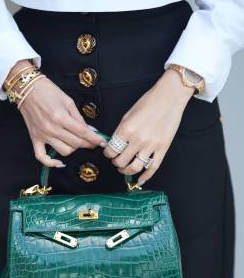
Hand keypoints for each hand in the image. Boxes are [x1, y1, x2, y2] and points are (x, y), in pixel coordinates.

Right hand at [17, 76, 106, 166]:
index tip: (102, 142)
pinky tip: (59, 162)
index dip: (95, 139)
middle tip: (92, 142)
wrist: (26, 88)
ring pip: (64, 151)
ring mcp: (43, 135)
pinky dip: (51, 162)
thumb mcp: (67, 101)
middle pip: (76, 143)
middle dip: (88, 144)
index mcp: (61, 117)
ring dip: (73, 149)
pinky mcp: (35, 138)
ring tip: (76, 143)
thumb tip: (89, 130)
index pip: (83, 133)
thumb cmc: (47, 91)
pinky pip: (42, 157)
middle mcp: (52, 128)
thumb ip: (78, 117)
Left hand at [103, 69, 193, 183]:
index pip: (111, 150)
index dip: (108, 153)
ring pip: (134, 167)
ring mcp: (151, 145)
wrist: (170, 97)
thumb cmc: (148, 102)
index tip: (109, 152)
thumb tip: (112, 144)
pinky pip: (152, 168)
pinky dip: (145, 176)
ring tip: (125, 169)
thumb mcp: (128, 115)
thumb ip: (120, 131)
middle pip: (120, 161)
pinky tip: (140, 180)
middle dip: (116, 163)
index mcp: (126, 129)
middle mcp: (137, 139)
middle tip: (117, 160)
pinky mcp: (163, 148)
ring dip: (127, 171)